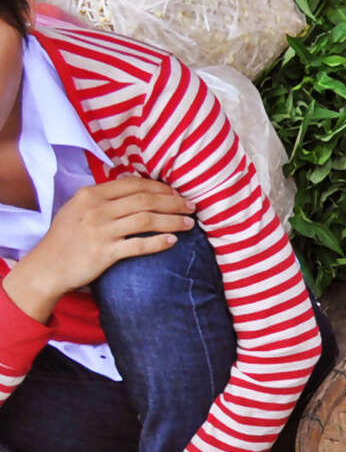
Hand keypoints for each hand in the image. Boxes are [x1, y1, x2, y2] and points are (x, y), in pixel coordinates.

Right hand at [4, 178, 192, 321]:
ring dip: (172, 221)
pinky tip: (173, 242)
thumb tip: (137, 189)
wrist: (47, 266)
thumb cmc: (66, 237)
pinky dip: (158, 243)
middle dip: (173, 202)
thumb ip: (104, 198)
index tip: (177, 194)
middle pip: (144, 200)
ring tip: (190, 224)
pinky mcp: (104, 253)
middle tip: (191, 207)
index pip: (133, 184)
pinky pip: (138, 245)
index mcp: (90, 195)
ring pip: (146, 220)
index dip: (160, 188)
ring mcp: (100, 231)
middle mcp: (95, 209)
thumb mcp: (78, 208)